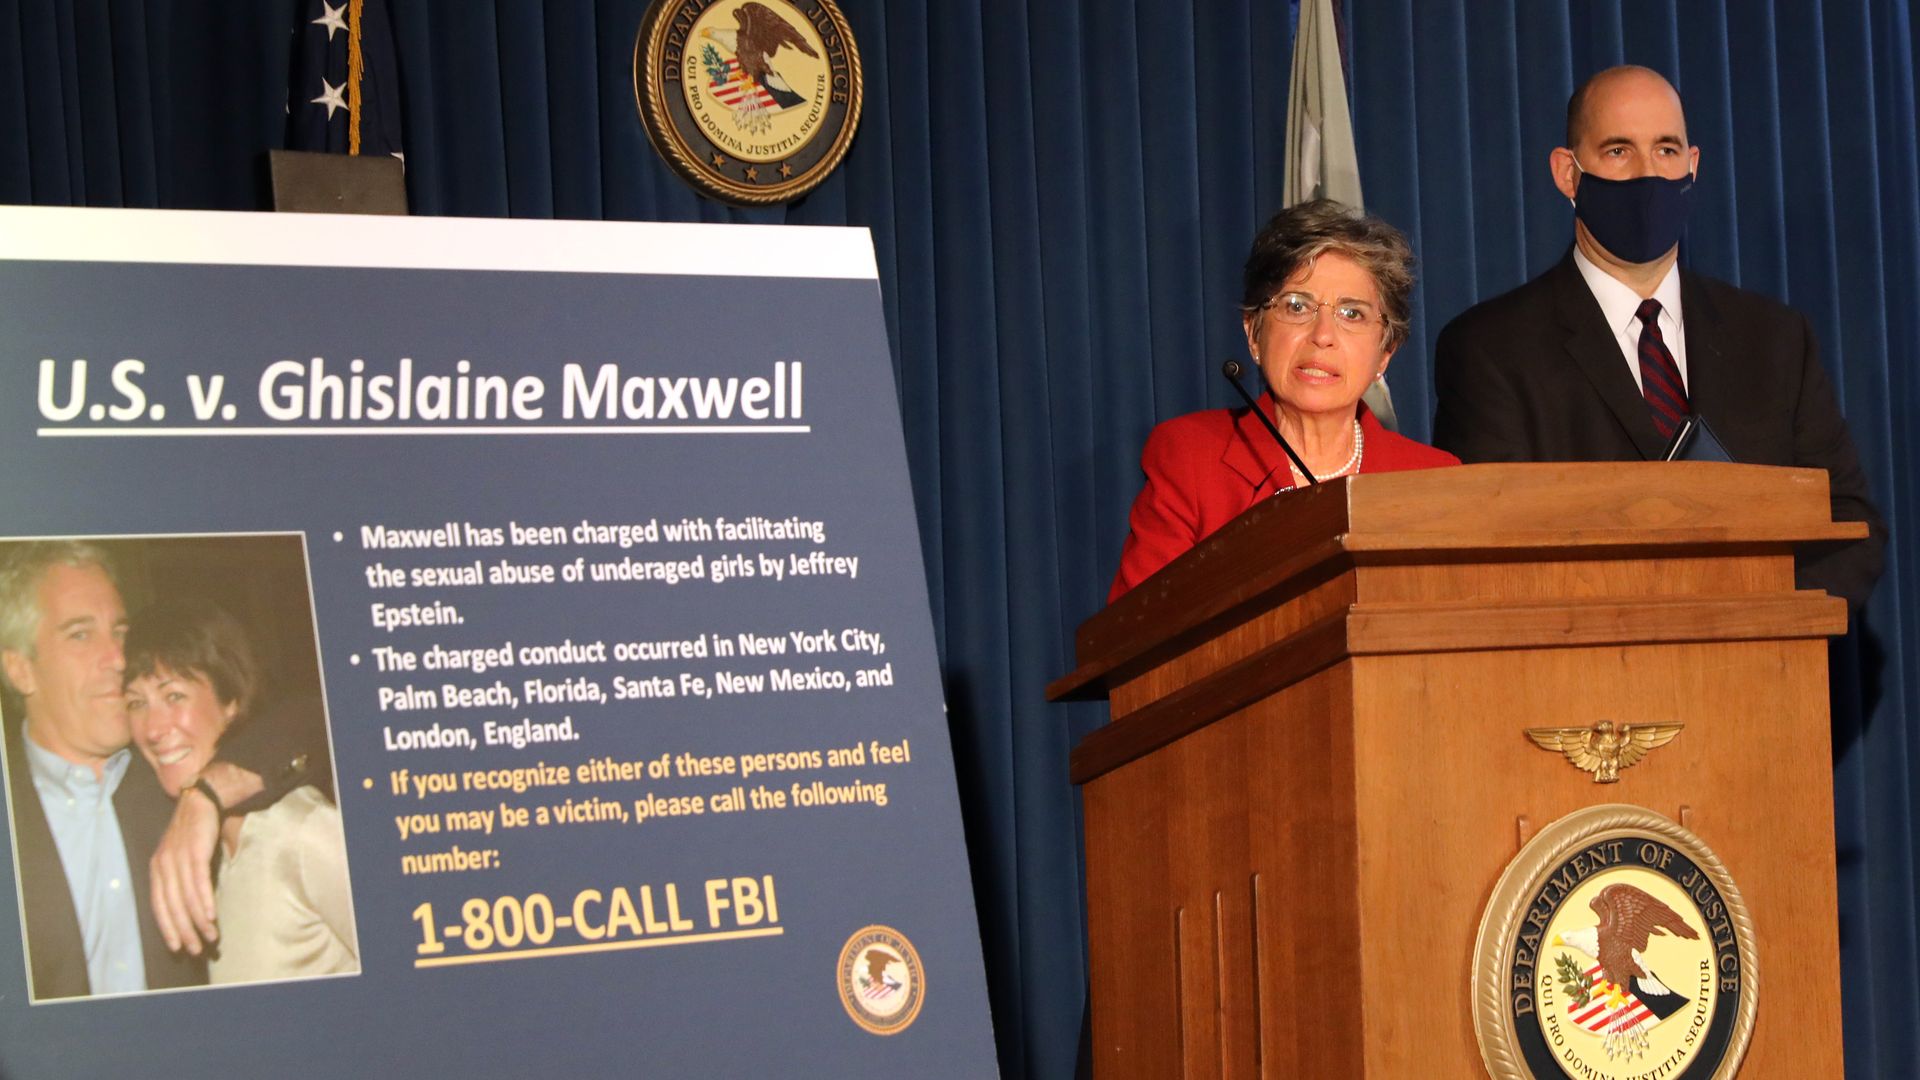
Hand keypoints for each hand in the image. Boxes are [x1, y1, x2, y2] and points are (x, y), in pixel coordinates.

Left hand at [149, 784, 220, 954]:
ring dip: (198, 921)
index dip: (167, 927)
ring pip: (186, 897)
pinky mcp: (194, 851)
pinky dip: (204, 900)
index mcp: (156, 869)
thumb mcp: (179, 855)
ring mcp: (177, 858)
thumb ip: (181, 877)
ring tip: (211, 936)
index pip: (159, 905)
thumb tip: (191, 904)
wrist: (201, 798)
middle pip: (171, 906)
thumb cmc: (193, 829)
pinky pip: (198, 881)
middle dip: (183, 930)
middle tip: (195, 948)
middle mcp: (162, 866)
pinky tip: (211, 915)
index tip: (177, 946)